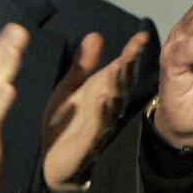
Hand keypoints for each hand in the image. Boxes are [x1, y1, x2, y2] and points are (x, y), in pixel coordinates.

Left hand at [41, 30, 150, 190]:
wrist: (52, 158)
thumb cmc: (66, 121)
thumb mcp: (70, 87)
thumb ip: (82, 64)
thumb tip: (96, 34)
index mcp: (104, 91)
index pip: (121, 70)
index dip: (131, 54)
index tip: (141, 37)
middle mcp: (108, 107)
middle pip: (122, 85)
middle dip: (128, 67)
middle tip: (133, 49)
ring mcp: (100, 125)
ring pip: (114, 105)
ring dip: (117, 88)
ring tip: (118, 70)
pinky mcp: (88, 142)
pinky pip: (97, 127)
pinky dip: (101, 114)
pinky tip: (102, 100)